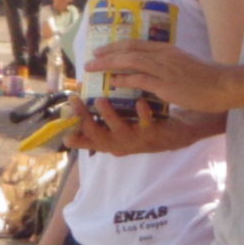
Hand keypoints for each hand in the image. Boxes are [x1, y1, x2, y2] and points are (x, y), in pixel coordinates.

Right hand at [68, 93, 210, 156]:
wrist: (182, 133)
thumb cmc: (147, 127)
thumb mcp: (123, 125)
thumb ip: (104, 119)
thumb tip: (80, 103)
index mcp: (114, 142)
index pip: (90, 140)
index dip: (76, 135)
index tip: (62, 125)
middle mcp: (124, 144)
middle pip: (100, 137)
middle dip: (86, 120)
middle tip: (76, 102)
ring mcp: (140, 141)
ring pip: (120, 132)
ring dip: (109, 116)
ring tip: (100, 100)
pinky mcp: (157, 135)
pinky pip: (148, 125)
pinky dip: (143, 114)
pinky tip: (139, 102)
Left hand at [88, 39, 232, 111]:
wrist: (223, 86)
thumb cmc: (207, 80)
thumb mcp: (184, 66)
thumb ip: (167, 66)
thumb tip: (151, 72)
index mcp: (167, 50)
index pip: (136, 44)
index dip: (117, 46)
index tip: (102, 50)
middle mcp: (163, 55)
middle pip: (128, 49)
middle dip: (107, 53)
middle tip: (91, 59)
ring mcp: (164, 68)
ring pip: (130, 61)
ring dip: (108, 64)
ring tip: (93, 69)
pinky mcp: (166, 84)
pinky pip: (139, 79)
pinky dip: (124, 79)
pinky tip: (112, 82)